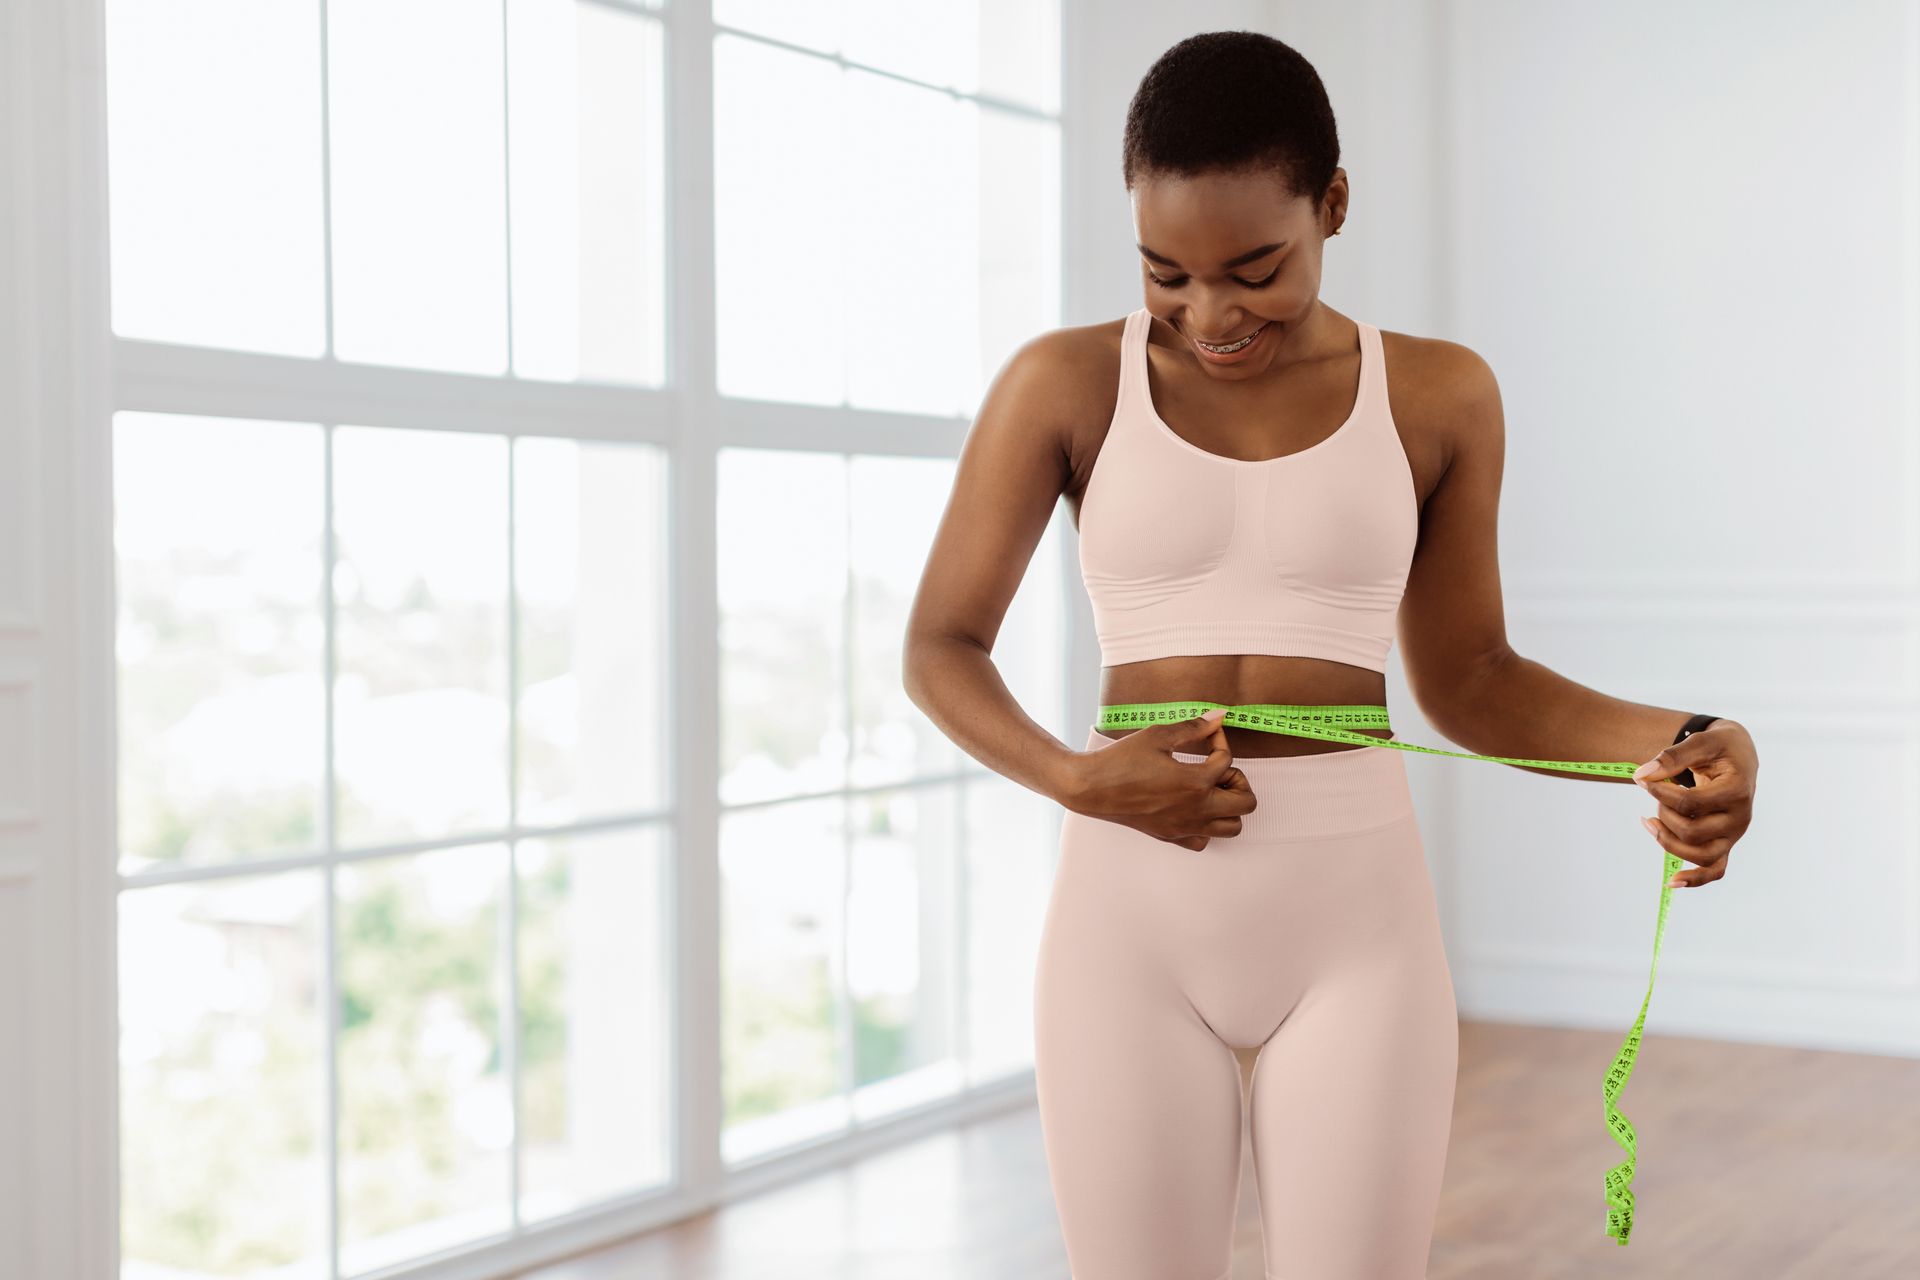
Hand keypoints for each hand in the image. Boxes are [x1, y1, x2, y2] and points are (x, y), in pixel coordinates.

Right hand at [1065, 709, 1257, 849]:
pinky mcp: (1170, 835)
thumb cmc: (1122, 760)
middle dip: (1239, 781)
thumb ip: (1194, 727)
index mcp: (1195, 782)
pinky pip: (1204, 840)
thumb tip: (1219, 717)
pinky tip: (1193, 807)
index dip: (1220, 742)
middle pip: (1246, 802)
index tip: (1208, 735)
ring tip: (1210, 788)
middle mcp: (1196, 809)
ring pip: (1232, 827)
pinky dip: (1207, 826)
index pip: (1227, 761)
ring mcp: (1184, 826)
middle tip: (1219, 769)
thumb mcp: (1159, 735)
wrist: (1092, 787)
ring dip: (1229, 806)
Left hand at [1631, 718, 1757, 888]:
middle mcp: (1740, 818)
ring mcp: (1733, 835)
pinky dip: (1694, 879)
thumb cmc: (1719, 748)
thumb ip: (1672, 757)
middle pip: (1692, 832)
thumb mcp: (1700, 742)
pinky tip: (1671, 882)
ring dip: (1667, 840)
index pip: (1690, 803)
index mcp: (1737, 791)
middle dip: (1663, 813)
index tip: (1642, 779)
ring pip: (1700, 855)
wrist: (1739, 757)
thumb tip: (1642, 775)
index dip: (1659, 792)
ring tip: (1650, 821)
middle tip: (1656, 793)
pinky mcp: (1726, 844)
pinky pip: (1715, 871)